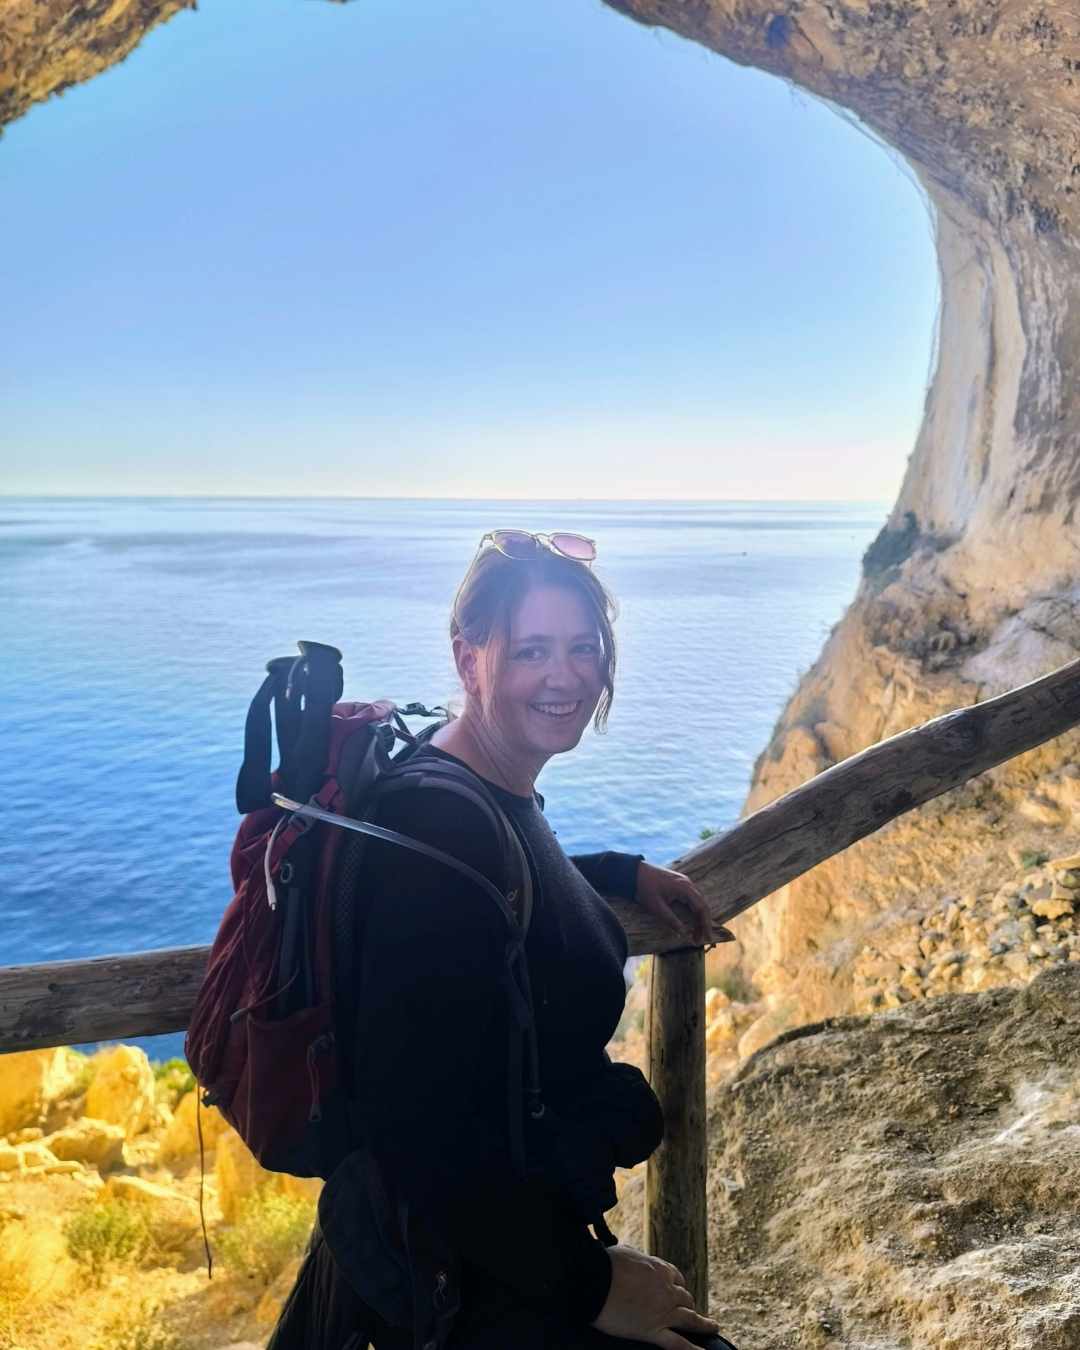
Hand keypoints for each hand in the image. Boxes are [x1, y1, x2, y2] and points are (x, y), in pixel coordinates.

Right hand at [590, 1245, 720, 1347]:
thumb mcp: (626, 1253)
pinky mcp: (652, 1331)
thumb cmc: (605, 1264)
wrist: (593, 1281)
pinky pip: (678, 1343)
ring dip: (703, 1324)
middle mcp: (666, 1290)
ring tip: (712, 1327)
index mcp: (659, 1269)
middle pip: (685, 1298)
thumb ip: (637, 1259)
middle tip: (690, 1311)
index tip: (678, 1290)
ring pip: (689, 1319)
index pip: (677, 1278)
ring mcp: (662, 1312)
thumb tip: (637, 1259)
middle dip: (688, 1304)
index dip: (678, 1286)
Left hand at [635, 862, 733, 945]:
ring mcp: (684, 883)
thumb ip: (671, 920)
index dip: (705, 924)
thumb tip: (683, 934)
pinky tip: (691, 922)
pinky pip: (691, 899)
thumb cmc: (644, 888)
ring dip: (698, 918)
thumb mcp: (656, 907)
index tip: (706, 938)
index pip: (701, 908)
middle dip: (703, 924)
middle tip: (701, 940)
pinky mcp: (679, 884)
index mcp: (684, 888)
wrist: (633, 872)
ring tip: (696, 935)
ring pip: (697, 903)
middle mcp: (688, 884)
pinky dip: (693, 911)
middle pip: (702, 906)